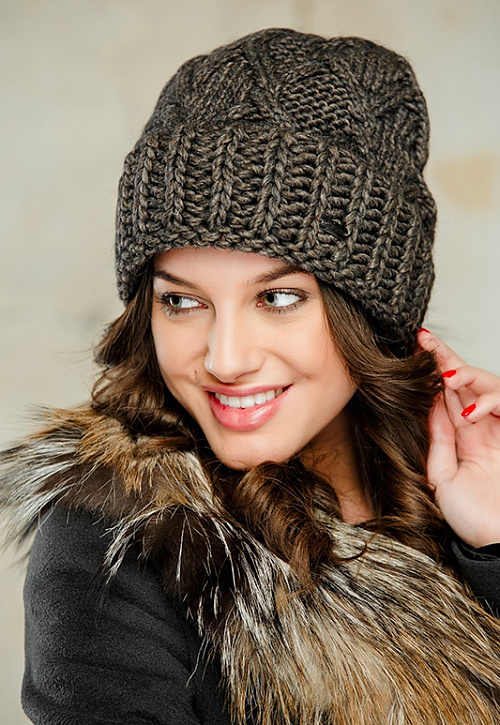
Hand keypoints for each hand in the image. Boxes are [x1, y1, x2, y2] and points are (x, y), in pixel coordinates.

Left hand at [418, 329, 499, 547]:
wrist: (497, 542)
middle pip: (463, 384)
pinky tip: (470, 410)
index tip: (413, 352)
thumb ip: (438, 441)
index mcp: (462, 439)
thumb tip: (428, 406)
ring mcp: (499, 430)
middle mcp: (481, 430)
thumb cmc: (470, 519)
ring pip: (486, 387)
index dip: (432, 374)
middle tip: (424, 340)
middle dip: (445, 359)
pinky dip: (488, 401)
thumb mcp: (442, 477)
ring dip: (466, 376)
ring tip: (446, 377)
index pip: (445, 397)